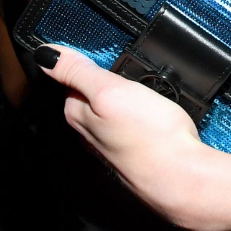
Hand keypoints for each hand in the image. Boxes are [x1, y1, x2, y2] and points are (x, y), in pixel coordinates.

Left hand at [37, 46, 219, 230]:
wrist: (184, 176)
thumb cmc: (151, 137)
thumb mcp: (110, 91)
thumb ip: (78, 71)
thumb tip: (46, 54)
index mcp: (77, 114)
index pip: (72, 77)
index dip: (91, 61)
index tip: (110, 56)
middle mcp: (90, 131)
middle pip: (93, 92)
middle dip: (111, 79)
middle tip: (133, 74)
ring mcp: (113, 143)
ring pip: (115, 108)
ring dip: (129, 96)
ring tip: (147, 93)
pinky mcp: (135, 149)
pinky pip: (133, 122)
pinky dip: (142, 113)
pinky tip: (154, 114)